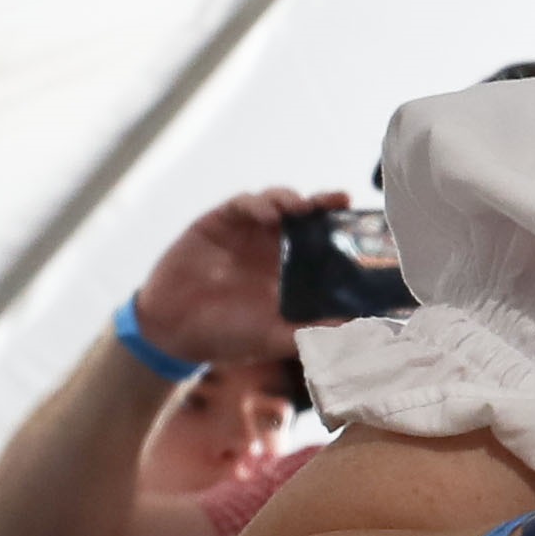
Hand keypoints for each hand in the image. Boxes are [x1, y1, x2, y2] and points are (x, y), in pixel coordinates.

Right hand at [125, 186, 343, 370]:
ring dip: (290, 199)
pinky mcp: (218, 223)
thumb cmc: (226, 336)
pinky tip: (267, 213)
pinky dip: (257, 203)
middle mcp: (272, 245)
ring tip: (300, 207)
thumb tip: (356, 330)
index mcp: (291, 269)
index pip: (323, 241)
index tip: (362, 224)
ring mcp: (245, 232)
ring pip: (276, 202)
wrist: (172, 333)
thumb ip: (312, 332)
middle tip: (339, 200)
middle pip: (304, 215)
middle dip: (322, 203)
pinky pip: (242, 204)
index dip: (341, 230)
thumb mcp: (275, 337)